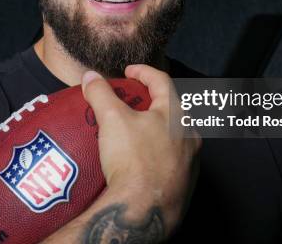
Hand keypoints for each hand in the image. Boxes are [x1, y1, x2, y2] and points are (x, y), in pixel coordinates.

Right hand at [81, 64, 201, 236]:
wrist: (145, 210)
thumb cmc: (133, 159)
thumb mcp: (112, 119)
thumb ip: (101, 94)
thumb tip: (90, 77)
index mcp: (177, 115)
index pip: (162, 81)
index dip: (143, 72)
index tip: (128, 72)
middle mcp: (191, 136)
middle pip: (171, 109)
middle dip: (151, 102)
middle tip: (130, 102)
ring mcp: (191, 162)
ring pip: (173, 136)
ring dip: (155, 129)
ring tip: (133, 131)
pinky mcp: (185, 184)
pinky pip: (171, 160)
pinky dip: (156, 153)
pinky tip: (140, 160)